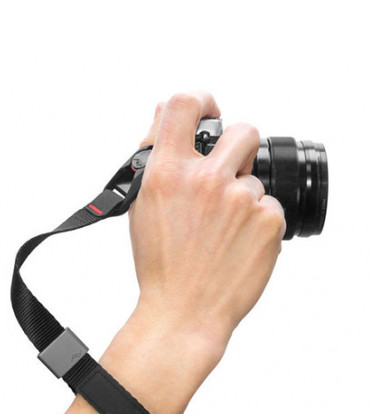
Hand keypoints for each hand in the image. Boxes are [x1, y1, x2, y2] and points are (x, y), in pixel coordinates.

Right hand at [128, 91, 285, 368]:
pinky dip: (258, 222)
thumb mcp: (143, 207)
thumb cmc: (160, 266)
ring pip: (256, 178)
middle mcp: (206, 179)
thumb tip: (163, 116)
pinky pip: (270, 205)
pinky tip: (237, 244)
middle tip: (227, 175)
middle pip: (243, 130)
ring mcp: (242, 198)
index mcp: (168, 173)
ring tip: (224, 231)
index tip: (208, 110)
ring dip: (244, 196)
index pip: (185, 104)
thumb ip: (155, 158)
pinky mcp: (270, 220)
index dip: (200, 100)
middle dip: (238, 149)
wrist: (185, 312)